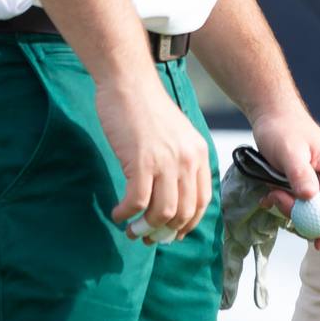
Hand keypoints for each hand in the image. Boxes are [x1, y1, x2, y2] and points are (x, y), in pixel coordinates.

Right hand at [98, 70, 212, 240]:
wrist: (129, 83)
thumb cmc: (147, 109)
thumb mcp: (177, 136)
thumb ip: (180, 162)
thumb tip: (172, 201)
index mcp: (198, 153)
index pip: (202, 202)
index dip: (186, 224)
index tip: (171, 234)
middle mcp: (187, 159)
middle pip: (183, 212)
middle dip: (164, 232)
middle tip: (147, 237)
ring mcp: (165, 161)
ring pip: (161, 213)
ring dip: (144, 228)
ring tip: (130, 229)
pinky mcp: (141, 161)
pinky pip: (137, 202)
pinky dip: (126, 214)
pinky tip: (117, 212)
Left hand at [250, 106, 319, 249]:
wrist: (271, 118)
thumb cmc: (284, 128)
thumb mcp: (290, 151)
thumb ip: (300, 174)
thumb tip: (311, 198)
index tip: (317, 241)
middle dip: (303, 218)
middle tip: (280, 203)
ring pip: (309, 215)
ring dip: (289, 210)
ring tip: (272, 191)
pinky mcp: (305, 189)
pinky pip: (298, 209)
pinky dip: (283, 206)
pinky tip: (270, 193)